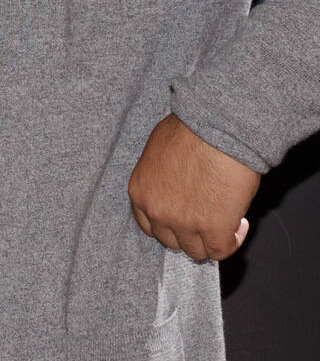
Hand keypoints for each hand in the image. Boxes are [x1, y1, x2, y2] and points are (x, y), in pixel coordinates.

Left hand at [128, 113, 259, 260]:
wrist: (215, 129)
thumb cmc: (190, 131)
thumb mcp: (158, 153)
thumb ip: (160, 178)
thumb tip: (174, 184)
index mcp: (140, 192)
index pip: (149, 226)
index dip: (169, 225)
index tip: (184, 219)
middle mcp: (157, 211)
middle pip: (171, 241)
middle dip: (189, 234)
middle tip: (206, 220)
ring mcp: (184, 223)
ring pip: (195, 251)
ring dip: (210, 240)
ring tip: (226, 220)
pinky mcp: (213, 229)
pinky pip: (221, 250)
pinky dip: (233, 241)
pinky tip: (239, 223)